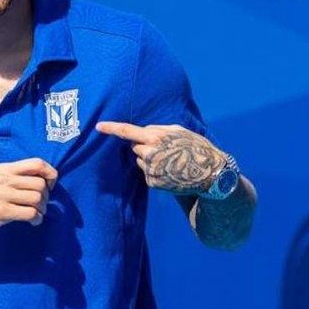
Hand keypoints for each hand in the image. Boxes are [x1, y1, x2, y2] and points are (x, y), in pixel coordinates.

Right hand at [0, 158, 57, 240]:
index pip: (37, 163)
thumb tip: (41, 182)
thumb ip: (13, 177)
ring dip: (42, 209)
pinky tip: (33, 222)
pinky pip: (30, 213)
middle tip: (40, 205)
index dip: (50, 174)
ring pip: (37, 198)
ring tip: (36, 214)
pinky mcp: (0, 212)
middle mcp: (3, 179)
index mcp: (3, 168)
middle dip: (46, 197)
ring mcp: (1, 195)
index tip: (49, 186)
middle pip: (40, 183)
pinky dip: (37, 219)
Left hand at [96, 121, 223, 193]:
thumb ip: (158, 129)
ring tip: (170, 160)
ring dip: (150, 159)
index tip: (98, 126)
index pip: (128, 131)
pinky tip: (170, 170)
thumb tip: (142, 131)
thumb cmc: (196, 148)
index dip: (112, 128)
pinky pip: (147, 172)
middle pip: (135, 147)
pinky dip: (155, 171)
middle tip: (164, 149)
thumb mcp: (179, 131)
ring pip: (141, 160)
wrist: (210, 174)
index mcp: (156, 138)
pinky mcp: (152, 182)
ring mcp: (150, 169)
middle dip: (144, 146)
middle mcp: (150, 154)